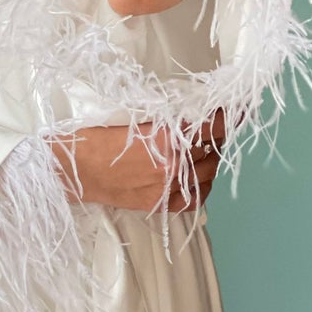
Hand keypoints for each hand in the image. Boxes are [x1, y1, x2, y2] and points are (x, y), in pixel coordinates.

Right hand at [53, 109, 232, 214]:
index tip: (240, 107)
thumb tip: (194, 113)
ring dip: (209, 158)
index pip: (214, 125)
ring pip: (208, 172)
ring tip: (202, 148)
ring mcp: (167, 187)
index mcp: (166, 137)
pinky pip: (196, 197)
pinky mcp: (159, 204)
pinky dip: (203, 184)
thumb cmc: (94, 136)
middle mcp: (172, 165)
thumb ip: (166, 117)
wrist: (71, 168)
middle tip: (212, 127)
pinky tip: (198, 175)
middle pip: (213, 149)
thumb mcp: (132, 116)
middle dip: (216, 136)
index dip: (230, 115)